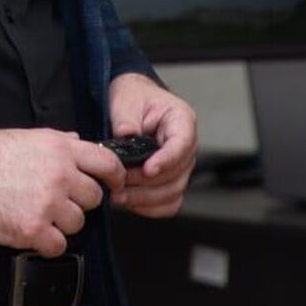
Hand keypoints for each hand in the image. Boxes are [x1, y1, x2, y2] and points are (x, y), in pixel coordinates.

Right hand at [0, 128, 126, 256]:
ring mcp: (48, 204)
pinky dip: (48, 243)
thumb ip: (58, 141)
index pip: (106, 163)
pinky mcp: (34, 230)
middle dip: (79, 201)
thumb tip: (78, 141)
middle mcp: (59, 175)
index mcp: (59, 148)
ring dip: (62, 223)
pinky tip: (32, 230)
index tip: (114, 183)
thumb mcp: (26, 137)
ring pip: (78, 222)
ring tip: (38, 213)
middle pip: (93, 197)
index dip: (115, 176)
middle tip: (58, 200)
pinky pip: (59, 245)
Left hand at [107, 72, 197, 217]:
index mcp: (182, 120)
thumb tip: (126, 135)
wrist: (132, 102)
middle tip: (119, 184)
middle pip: (177, 174)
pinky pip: (168, 202)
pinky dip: (150, 207)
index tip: (148, 170)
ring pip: (173, 192)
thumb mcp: (126, 100)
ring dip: (145, 199)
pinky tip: (130, 203)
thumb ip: (126, 118)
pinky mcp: (171, 180)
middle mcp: (186, 146)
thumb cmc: (133, 97)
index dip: (166, 160)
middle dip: (147, 184)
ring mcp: (180, 165)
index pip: (182, 144)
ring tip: (119, 196)